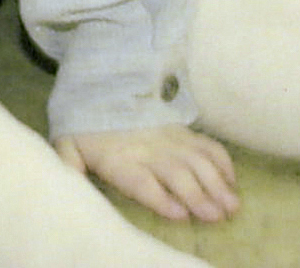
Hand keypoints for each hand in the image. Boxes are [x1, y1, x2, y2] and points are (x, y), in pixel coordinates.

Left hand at [55, 125, 237, 223]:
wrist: (102, 85)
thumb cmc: (86, 126)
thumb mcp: (68, 144)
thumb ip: (68, 165)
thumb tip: (67, 183)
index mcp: (120, 158)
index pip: (141, 180)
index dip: (160, 197)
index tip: (179, 213)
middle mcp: (149, 150)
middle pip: (177, 174)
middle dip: (198, 195)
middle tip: (216, 215)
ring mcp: (170, 139)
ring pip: (198, 162)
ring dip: (217, 183)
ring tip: (231, 205)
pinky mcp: (182, 132)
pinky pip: (208, 146)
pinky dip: (222, 163)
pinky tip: (232, 182)